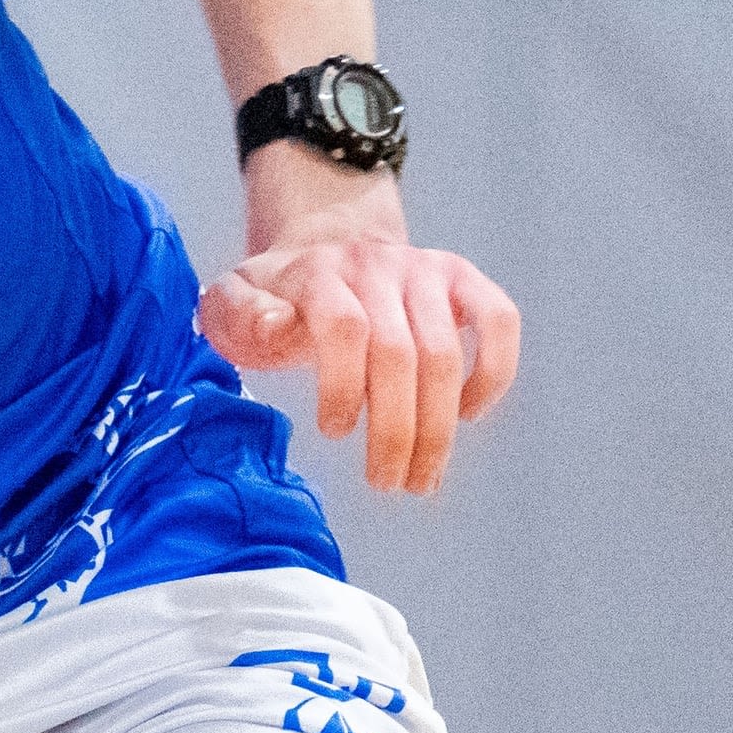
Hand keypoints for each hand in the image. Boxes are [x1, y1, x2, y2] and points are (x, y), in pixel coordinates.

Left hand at [199, 216, 519, 497]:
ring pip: (446, 352)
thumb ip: (243, 315)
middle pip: (400, 353)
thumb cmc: (273, 297)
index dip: (343, 385)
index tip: (334, 432)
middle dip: (395, 429)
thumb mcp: (233, 303)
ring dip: (438, 425)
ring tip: (420, 477)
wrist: (321, 250)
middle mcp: (378, 265)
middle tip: (386, 483)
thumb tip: (275, 325)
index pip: (344, 327)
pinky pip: (499, 319)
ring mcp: (425, 268)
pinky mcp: (462, 278)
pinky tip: (468, 414)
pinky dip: (493, 372)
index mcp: (318, 274)